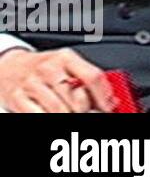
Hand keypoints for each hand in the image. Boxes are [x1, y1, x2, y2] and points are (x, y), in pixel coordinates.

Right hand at [0, 48, 115, 112]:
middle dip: (87, 111)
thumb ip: (87, 79)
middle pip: (77, 98)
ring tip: (74, 114)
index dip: (104, 96)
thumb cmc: (42, 67)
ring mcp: (32, 84)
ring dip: (71, 116)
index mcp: (66, 58)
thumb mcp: (66, 65)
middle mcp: (49, 69)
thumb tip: (111, 99)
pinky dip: (49, 118)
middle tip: (90, 113)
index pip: (93, 77)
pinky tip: (54, 115)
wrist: (8, 66)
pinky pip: (39, 115)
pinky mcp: (17, 98)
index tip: (109, 107)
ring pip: (60, 110)